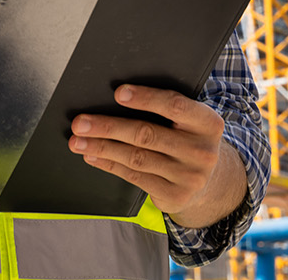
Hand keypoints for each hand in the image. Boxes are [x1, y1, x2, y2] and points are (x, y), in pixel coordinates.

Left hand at [68, 84, 242, 226]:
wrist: (209, 181)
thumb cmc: (188, 139)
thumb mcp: (189, 121)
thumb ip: (165, 109)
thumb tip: (118, 96)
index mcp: (208, 123)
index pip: (175, 106)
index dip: (145, 98)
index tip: (118, 93)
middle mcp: (201, 151)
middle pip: (147, 134)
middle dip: (108, 127)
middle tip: (80, 122)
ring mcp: (189, 177)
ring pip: (136, 158)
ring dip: (102, 147)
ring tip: (78, 140)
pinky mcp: (174, 195)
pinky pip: (134, 177)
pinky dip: (109, 164)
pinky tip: (93, 156)